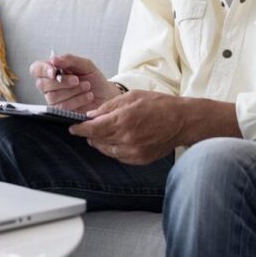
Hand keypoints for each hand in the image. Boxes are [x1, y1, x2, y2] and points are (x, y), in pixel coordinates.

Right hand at [29, 53, 120, 112]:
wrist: (106, 95)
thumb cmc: (94, 79)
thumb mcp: (85, 65)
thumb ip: (69, 60)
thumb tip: (53, 59)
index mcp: (52, 71)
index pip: (36, 69)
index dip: (42, 70)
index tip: (54, 71)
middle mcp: (50, 86)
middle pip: (42, 84)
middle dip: (62, 81)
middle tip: (77, 79)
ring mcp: (54, 100)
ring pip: (52, 96)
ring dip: (72, 91)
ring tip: (86, 86)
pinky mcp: (61, 112)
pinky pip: (62, 107)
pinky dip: (77, 100)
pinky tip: (87, 96)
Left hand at [68, 90, 184, 164]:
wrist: (183, 121)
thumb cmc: (160, 105)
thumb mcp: (132, 97)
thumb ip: (110, 106)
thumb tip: (92, 115)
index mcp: (123, 120)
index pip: (92, 129)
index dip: (79, 129)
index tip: (73, 128)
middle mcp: (126, 138)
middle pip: (97, 140)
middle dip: (90, 134)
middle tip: (87, 128)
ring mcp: (133, 151)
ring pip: (106, 150)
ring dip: (100, 142)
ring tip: (100, 134)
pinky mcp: (139, 159)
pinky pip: (118, 156)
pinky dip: (113, 149)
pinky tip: (115, 141)